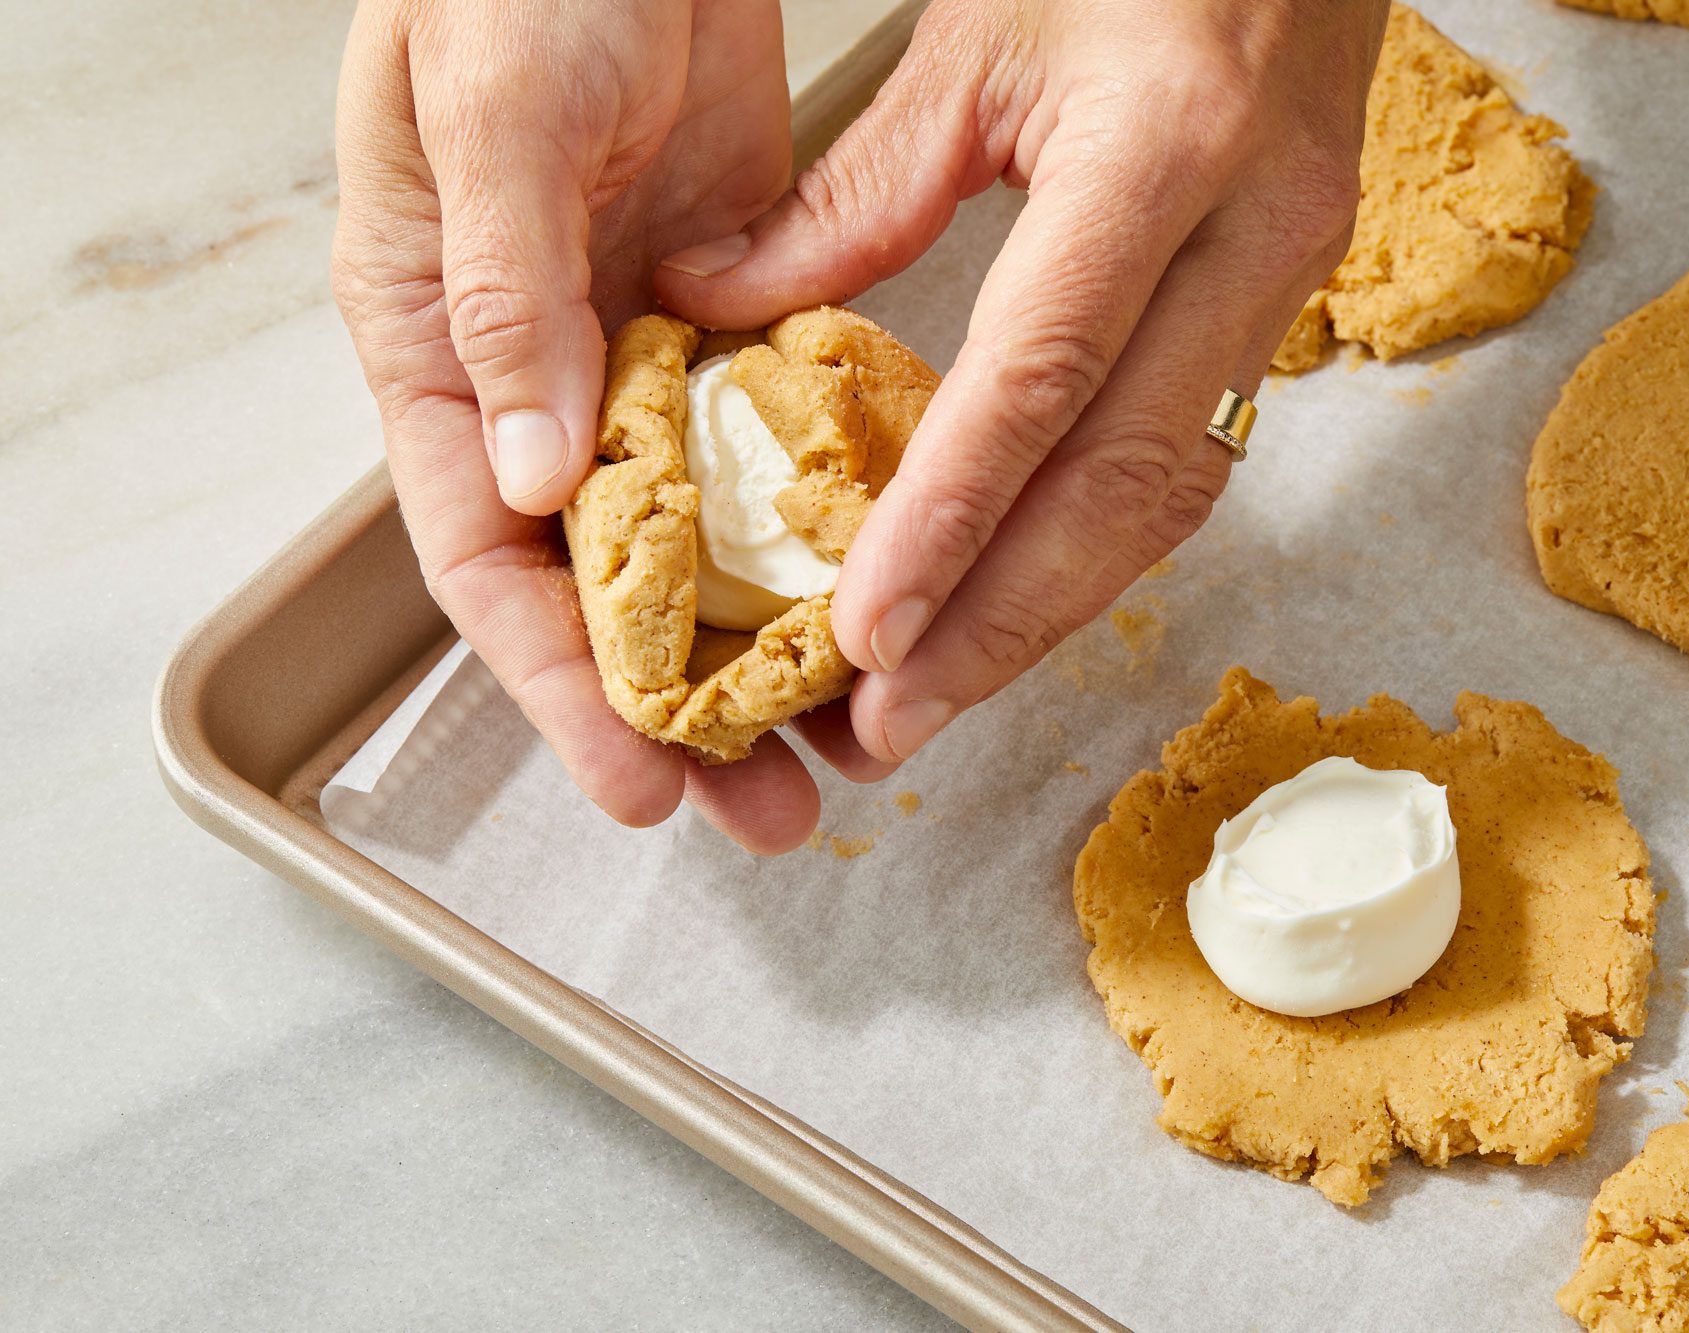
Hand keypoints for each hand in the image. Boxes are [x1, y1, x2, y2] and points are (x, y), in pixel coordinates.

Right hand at [333, 0, 885, 850]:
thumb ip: (509, 297)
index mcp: (440, 354)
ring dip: (761, 641)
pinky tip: (878, 588)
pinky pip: (771, 449)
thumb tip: (534, 479)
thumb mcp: (495, 119)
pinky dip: (815, 525)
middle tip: (764, 807)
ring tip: (838, 741)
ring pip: (698, 540)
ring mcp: (637, 358)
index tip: (635, 783)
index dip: (557, 688)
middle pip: (600, 588)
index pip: (487, 563)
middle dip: (677, 708)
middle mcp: (538, 382)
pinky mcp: (729, 318)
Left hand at [659, 0, 1385, 763]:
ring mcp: (1290, 277)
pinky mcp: (1290, 305)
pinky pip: (1194, 456)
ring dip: (1051, 611)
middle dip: (1003, 623)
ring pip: (1173, 496)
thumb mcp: (975, 35)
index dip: (955, 521)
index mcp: (1162, 147)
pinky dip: (1096, 546)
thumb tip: (728, 304)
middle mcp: (1251, 233)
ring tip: (935, 694)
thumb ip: (860, 189)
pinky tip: (1018, 602)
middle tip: (892, 723)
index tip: (870, 636)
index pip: (1045, 378)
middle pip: (1126, 481)